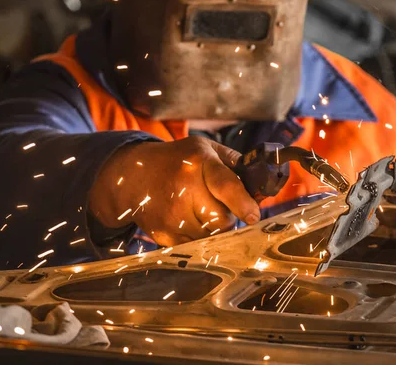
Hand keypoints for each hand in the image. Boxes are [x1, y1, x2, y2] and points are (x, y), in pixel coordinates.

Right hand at [89, 136, 259, 245]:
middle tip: (218, 204)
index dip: (243, 203)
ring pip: (211, 236)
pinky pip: (196, 245)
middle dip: (227, 216)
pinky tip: (187, 218)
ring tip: (199, 209)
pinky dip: (198, 236)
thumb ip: (235, 163)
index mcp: (199, 163)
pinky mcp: (164, 235)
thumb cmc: (177, 160)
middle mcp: (184, 189)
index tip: (254, 215)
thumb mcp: (206, 149)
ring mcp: (172, 215)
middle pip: (222, 219)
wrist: (134, 175)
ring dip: (213, 228)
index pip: (226, 186)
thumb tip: (261, 187)